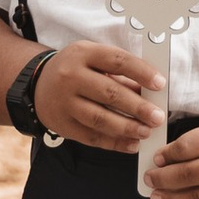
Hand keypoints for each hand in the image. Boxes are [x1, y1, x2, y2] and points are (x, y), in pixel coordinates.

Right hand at [34, 36, 163, 148]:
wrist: (38, 85)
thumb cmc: (76, 71)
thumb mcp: (94, 61)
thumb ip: (121, 74)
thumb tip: (151, 92)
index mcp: (83, 53)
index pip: (117, 61)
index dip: (141, 72)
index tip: (160, 84)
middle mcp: (71, 76)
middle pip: (109, 93)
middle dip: (138, 107)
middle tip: (157, 117)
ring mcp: (64, 102)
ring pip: (100, 119)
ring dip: (127, 128)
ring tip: (146, 132)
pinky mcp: (63, 124)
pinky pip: (91, 137)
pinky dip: (114, 143)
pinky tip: (131, 144)